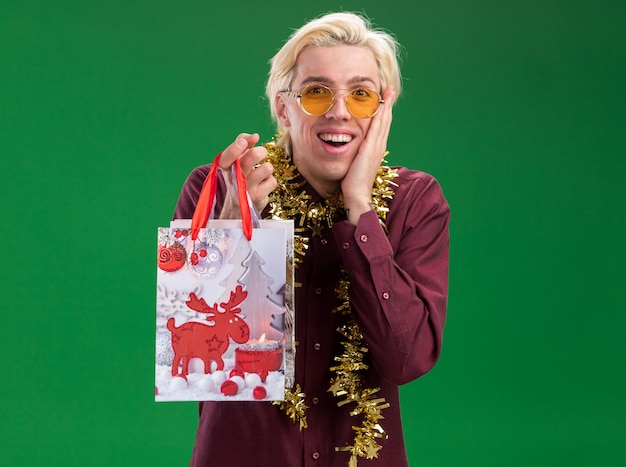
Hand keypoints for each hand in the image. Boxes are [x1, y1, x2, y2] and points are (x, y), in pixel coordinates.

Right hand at [218, 133, 276, 217]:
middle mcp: (234, 178)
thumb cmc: (240, 174)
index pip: (226, 158)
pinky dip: (270, 181)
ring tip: (262, 172)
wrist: (240, 203)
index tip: (244, 142)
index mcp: (226, 167)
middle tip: (261, 154)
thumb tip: (255, 136)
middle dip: (260, 151)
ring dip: (267, 167)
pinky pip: (272, 181)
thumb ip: (242, 142)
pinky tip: (263, 184)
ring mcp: (245, 189)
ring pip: (267, 168)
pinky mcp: (257, 197)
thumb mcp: (237, 158)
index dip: (234, 149)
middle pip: (250, 158)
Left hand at [341, 85, 396, 223]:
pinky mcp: (370, 149)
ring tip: (388, 91)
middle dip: (387, 104)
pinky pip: (377, 127)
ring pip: (383, 121)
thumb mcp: (355, 164)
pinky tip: (379, 104)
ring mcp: (376, 147)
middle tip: (390, 89)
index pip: (381, 126)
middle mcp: (379, 146)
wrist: (356, 196)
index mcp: (376, 149)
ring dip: (386, 105)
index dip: (383, 112)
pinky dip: (379, 115)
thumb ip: (355, 154)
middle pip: (385, 120)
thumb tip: (349, 147)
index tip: (384, 99)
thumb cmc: (352, 183)